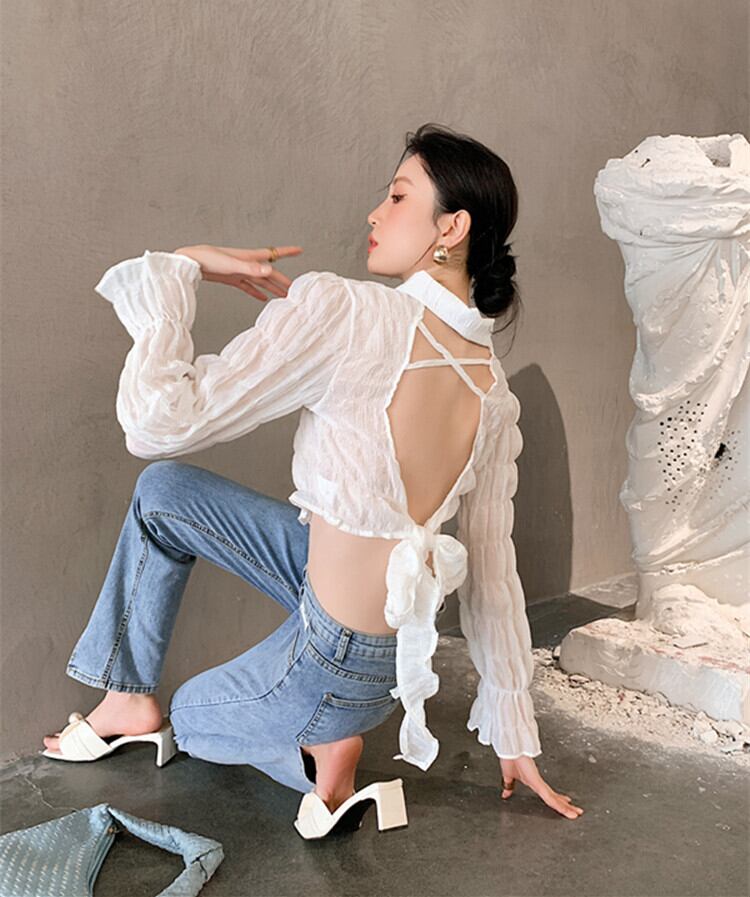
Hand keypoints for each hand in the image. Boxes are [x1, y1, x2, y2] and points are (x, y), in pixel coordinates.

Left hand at [172, 244, 303, 301]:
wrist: (190, 262)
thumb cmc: (208, 259)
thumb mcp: (232, 265)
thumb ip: (251, 268)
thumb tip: (270, 270)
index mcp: (249, 257)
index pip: (273, 254)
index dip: (287, 252)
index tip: (300, 250)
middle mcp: (247, 264)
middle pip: (270, 273)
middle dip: (283, 280)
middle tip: (295, 289)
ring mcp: (239, 272)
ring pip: (261, 281)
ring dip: (272, 288)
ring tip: (283, 296)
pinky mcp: (231, 279)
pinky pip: (248, 287)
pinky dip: (256, 292)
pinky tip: (262, 298)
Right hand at [500, 756, 583, 819]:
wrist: (510, 747)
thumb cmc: (510, 756)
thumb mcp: (508, 776)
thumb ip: (509, 786)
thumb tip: (506, 794)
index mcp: (533, 782)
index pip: (548, 794)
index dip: (557, 799)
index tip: (566, 803)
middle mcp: (538, 783)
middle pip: (554, 797)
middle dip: (565, 805)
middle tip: (577, 812)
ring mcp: (539, 783)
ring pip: (554, 799)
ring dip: (565, 808)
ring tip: (576, 814)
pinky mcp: (537, 782)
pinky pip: (549, 797)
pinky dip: (557, 804)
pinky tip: (565, 809)